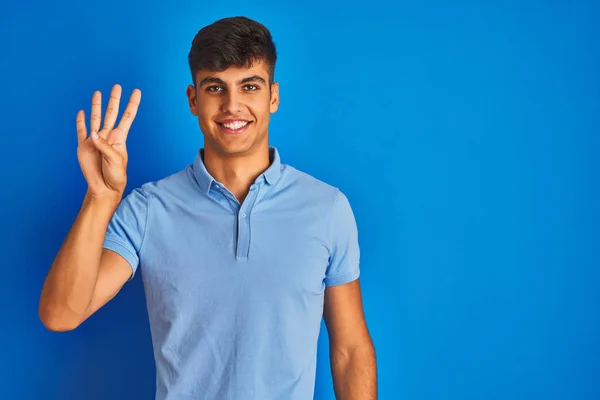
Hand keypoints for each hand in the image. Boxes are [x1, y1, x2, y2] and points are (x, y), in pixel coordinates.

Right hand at [76, 84, 141, 198]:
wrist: (104, 187)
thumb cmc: (115, 175)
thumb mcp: (114, 160)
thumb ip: (104, 146)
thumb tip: (92, 133)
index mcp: (119, 138)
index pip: (127, 117)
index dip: (132, 104)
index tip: (137, 91)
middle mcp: (108, 136)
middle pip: (111, 113)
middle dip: (114, 99)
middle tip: (117, 86)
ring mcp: (95, 140)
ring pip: (96, 118)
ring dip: (96, 106)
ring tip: (97, 93)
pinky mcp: (83, 146)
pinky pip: (81, 131)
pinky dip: (80, 121)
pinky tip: (81, 112)